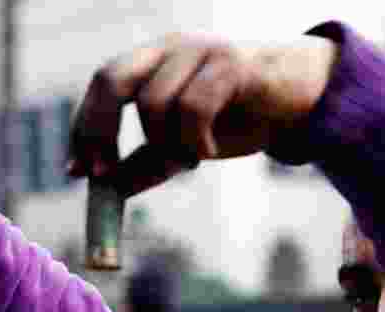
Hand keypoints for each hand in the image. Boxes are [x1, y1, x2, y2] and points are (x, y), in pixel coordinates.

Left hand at [67, 33, 338, 196]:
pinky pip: (193, 107)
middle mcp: (171, 49)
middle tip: (103, 174)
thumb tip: (108, 189)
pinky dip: (194, 140)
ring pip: (153, 103)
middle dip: (98, 130)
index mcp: (154, 62)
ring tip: (191, 158)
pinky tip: (211, 152)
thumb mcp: (186, 145)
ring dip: (164, 145)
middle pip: (111, 78)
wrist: (307, 98)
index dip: (84, 127)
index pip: (102, 85)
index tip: (78, 171)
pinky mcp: (231, 64)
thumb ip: (149, 161)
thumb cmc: (243, 116)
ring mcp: (201, 51)